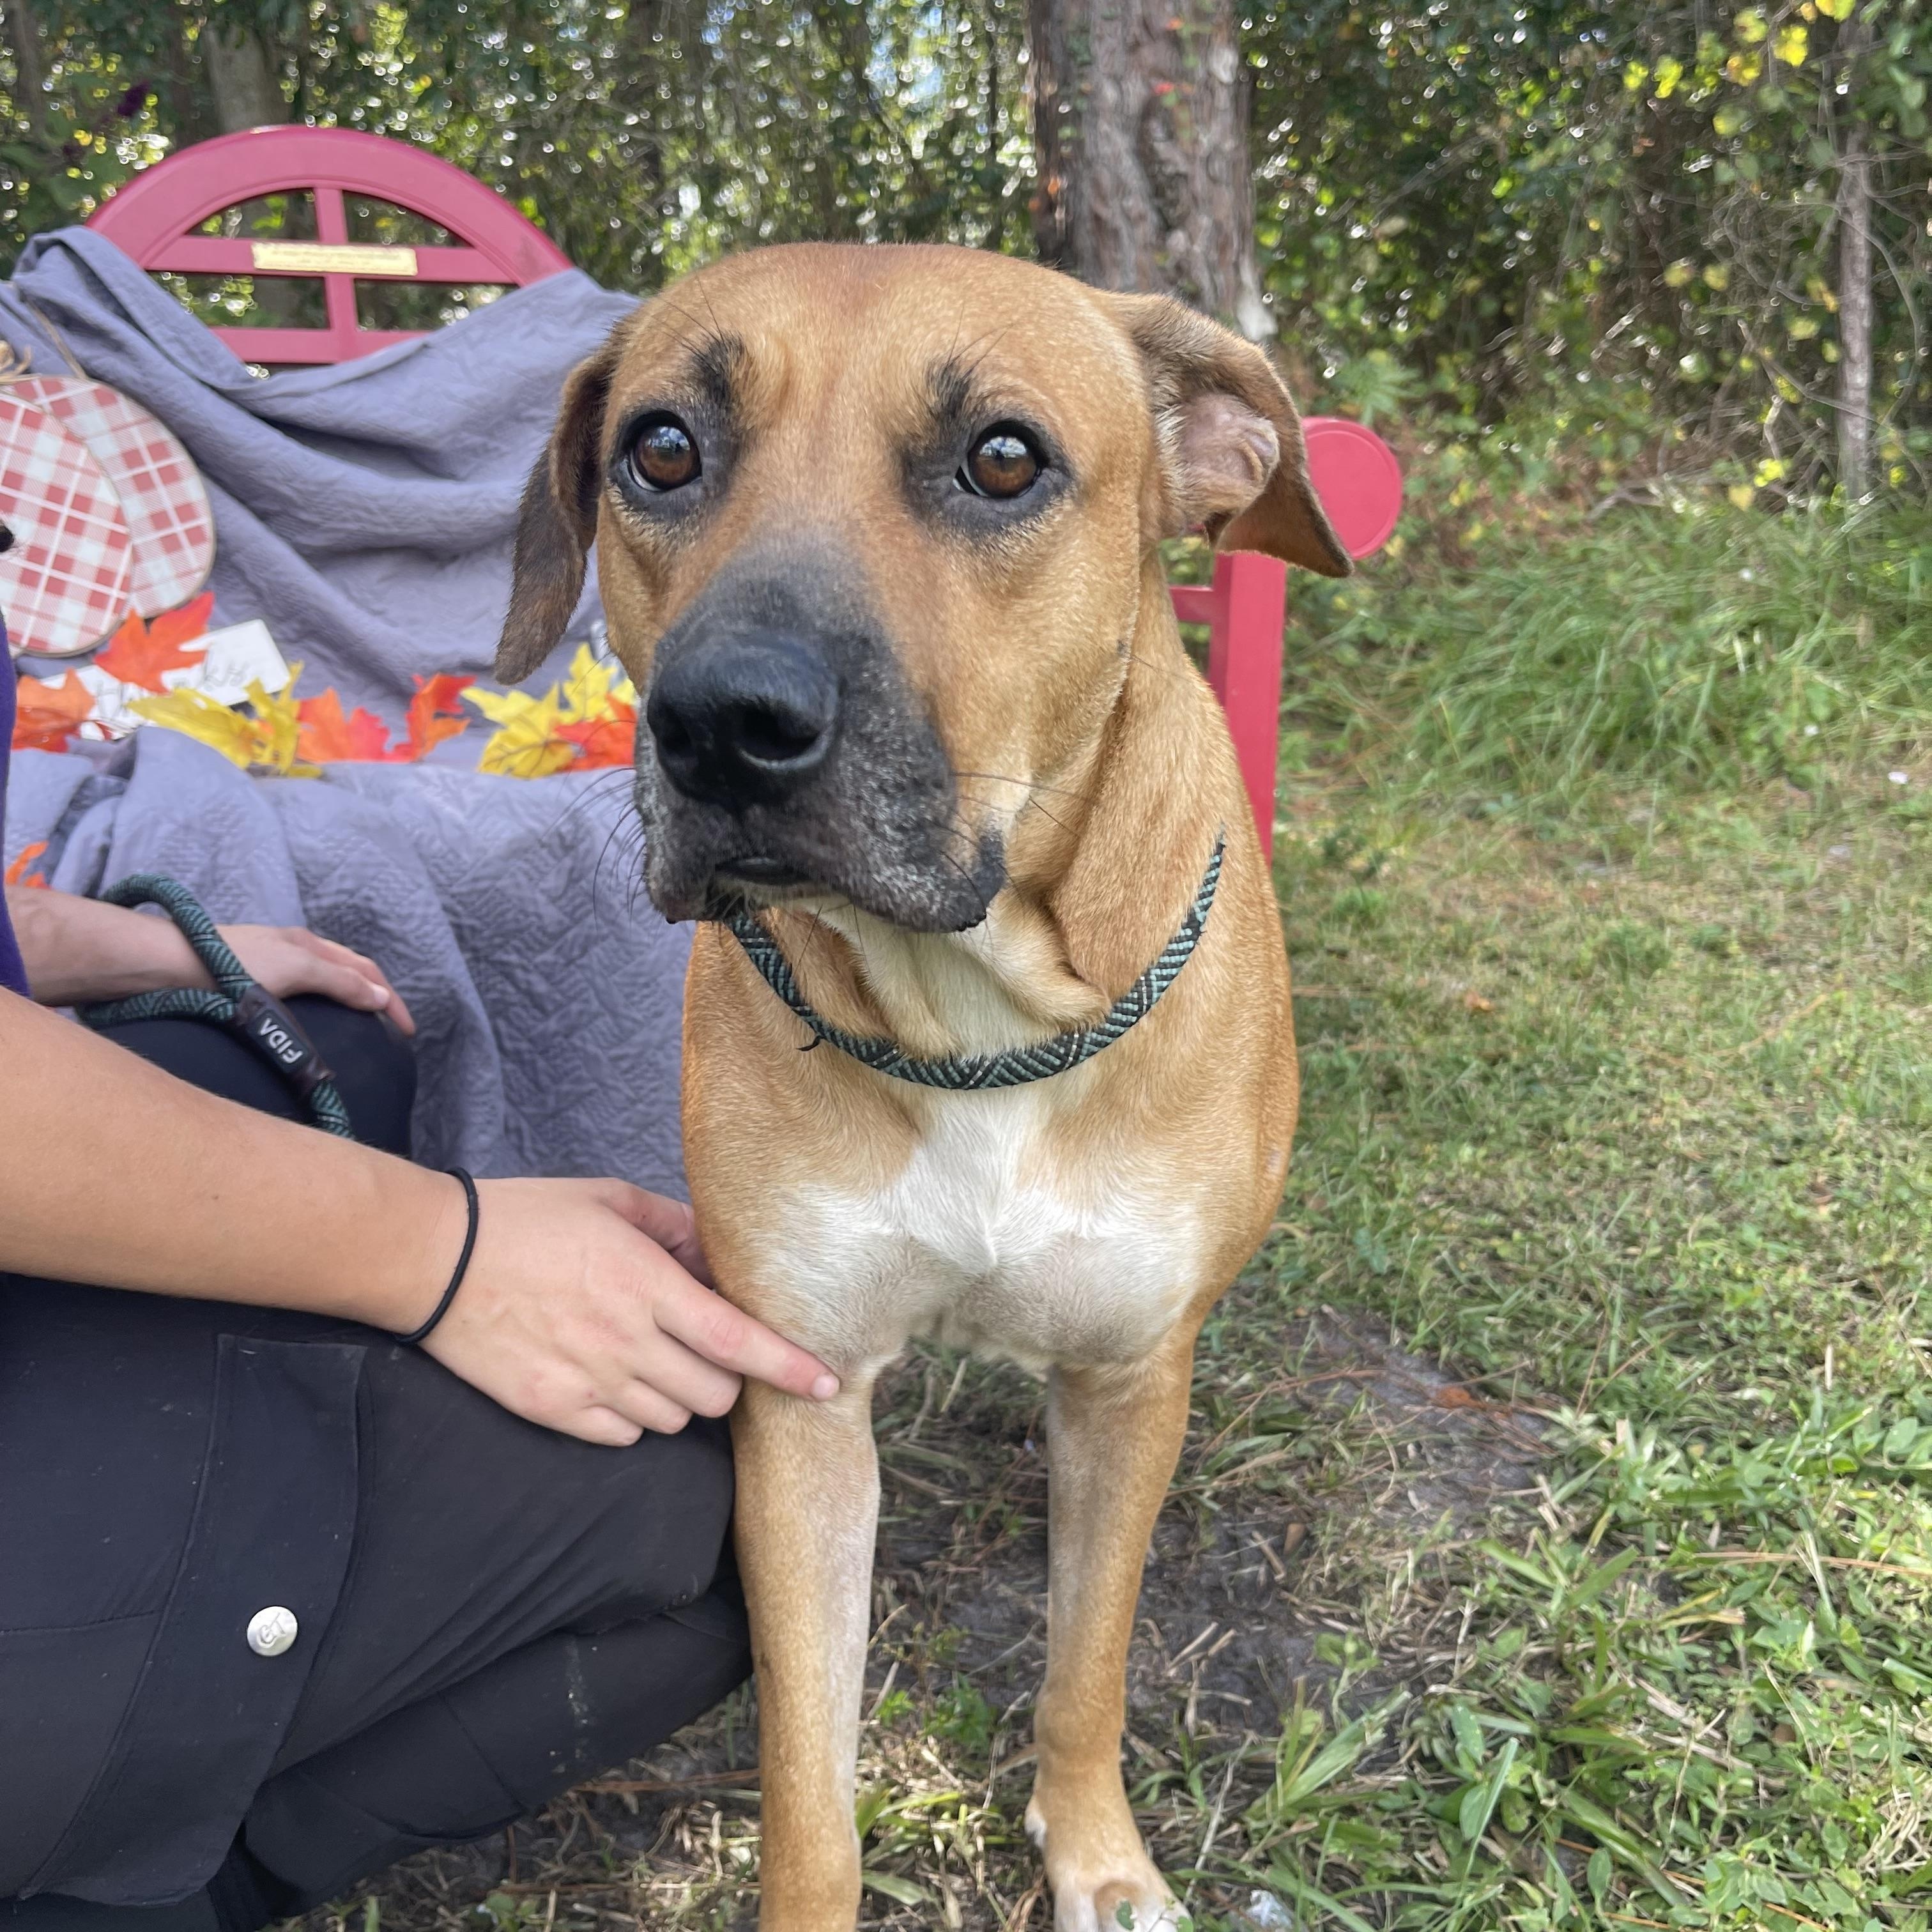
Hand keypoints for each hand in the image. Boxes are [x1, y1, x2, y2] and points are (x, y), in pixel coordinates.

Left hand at [217, 924, 415, 1034]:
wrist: (163, 966)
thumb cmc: (231, 963)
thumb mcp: (295, 967)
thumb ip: (339, 981)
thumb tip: (379, 996)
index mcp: (306, 943)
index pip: (363, 968)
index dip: (389, 997)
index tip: (406, 1032)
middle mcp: (289, 951)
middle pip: (344, 973)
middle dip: (371, 997)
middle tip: (386, 1032)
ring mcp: (265, 967)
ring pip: (318, 986)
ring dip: (342, 1005)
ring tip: (353, 1035)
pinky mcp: (242, 985)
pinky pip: (293, 1000)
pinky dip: (313, 1014)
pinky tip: (304, 1031)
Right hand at [418, 1176, 839, 1442]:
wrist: (431, 1260)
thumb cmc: (524, 1219)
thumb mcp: (609, 1201)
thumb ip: (674, 1228)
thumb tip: (717, 1256)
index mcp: (646, 1284)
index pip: (737, 1341)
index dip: (789, 1367)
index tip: (826, 1383)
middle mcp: (625, 1341)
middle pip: (715, 1394)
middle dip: (726, 1378)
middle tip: (705, 1349)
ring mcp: (588, 1381)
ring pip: (673, 1420)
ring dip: (680, 1397)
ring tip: (652, 1359)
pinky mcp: (552, 1410)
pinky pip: (623, 1437)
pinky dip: (633, 1418)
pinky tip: (614, 1382)